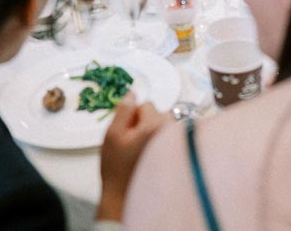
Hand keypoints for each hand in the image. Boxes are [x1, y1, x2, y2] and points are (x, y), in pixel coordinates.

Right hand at [97, 95, 168, 220]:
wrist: (125, 196)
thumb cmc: (117, 168)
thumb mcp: (112, 135)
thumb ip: (123, 110)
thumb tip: (132, 94)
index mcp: (154, 125)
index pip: (147, 105)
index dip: (133, 116)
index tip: (127, 132)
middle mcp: (170, 132)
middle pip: (158, 114)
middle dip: (145, 123)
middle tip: (132, 143)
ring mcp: (176, 143)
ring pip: (164, 126)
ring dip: (153, 133)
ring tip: (141, 151)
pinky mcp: (178, 154)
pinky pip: (169, 139)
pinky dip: (160, 143)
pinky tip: (150, 157)